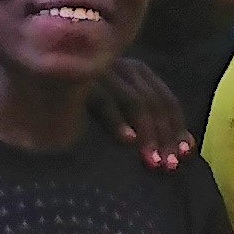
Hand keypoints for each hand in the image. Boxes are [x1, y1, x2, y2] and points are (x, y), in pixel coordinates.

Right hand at [87, 57, 194, 174]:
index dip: (177, 128)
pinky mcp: (79, 79)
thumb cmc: (89, 104)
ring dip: (147, 133)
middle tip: (167, 166)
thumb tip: (191, 146)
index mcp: (138, 72)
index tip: (184, 156)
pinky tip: (127, 141)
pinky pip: (103, 99)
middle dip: (164, 136)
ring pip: (135, 101)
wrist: (42, 85)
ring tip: (151, 161)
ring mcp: (102, 70)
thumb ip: (155, 124)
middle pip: (154, 102)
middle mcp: (123, 66)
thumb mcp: (126, 112)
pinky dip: (117, 120)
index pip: (166, 100)